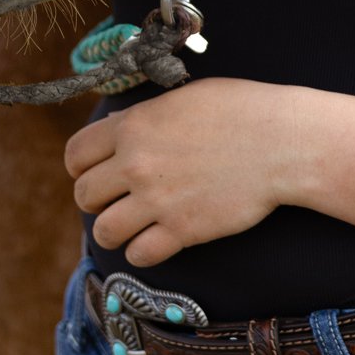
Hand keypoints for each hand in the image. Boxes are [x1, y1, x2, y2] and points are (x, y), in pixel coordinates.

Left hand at [64, 78, 301, 268]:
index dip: (81, 166)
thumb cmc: (237, 110)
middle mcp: (136, 164)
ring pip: (104, 231)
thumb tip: (118, 130)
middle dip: (95, 198)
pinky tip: (157, 239)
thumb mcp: (181, 99)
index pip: (76, 154)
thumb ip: (143, 119)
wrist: (279, 142)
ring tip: (133, 222)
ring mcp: (157, 201)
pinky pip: (138, 255)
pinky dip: (143, 251)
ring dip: (115, 228)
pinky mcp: (181, 231)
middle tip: (117, 197)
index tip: (95, 171)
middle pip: (83, 195)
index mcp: (133, 126)